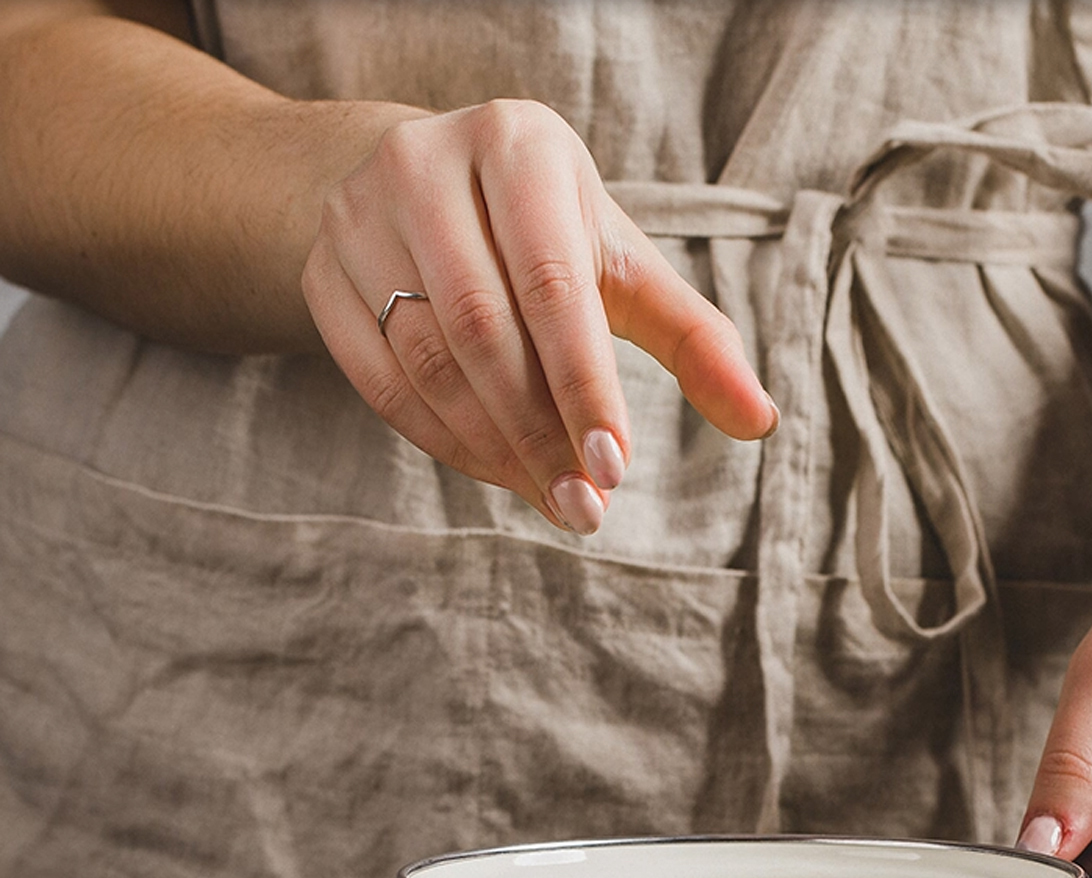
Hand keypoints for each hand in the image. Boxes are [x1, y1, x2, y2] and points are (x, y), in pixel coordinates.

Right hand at [301, 100, 776, 532]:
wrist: (425, 194)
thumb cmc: (550, 237)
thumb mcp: (623, 267)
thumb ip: (694, 339)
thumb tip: (762, 420)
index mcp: (520, 145)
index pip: (552, 283)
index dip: (584, 385)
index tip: (614, 470)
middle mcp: (426, 162)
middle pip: (482, 328)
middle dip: (541, 433)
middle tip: (586, 509)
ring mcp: (358, 215)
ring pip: (425, 359)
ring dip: (494, 448)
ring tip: (552, 499)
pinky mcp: (321, 271)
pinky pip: (377, 378)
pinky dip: (441, 441)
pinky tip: (495, 472)